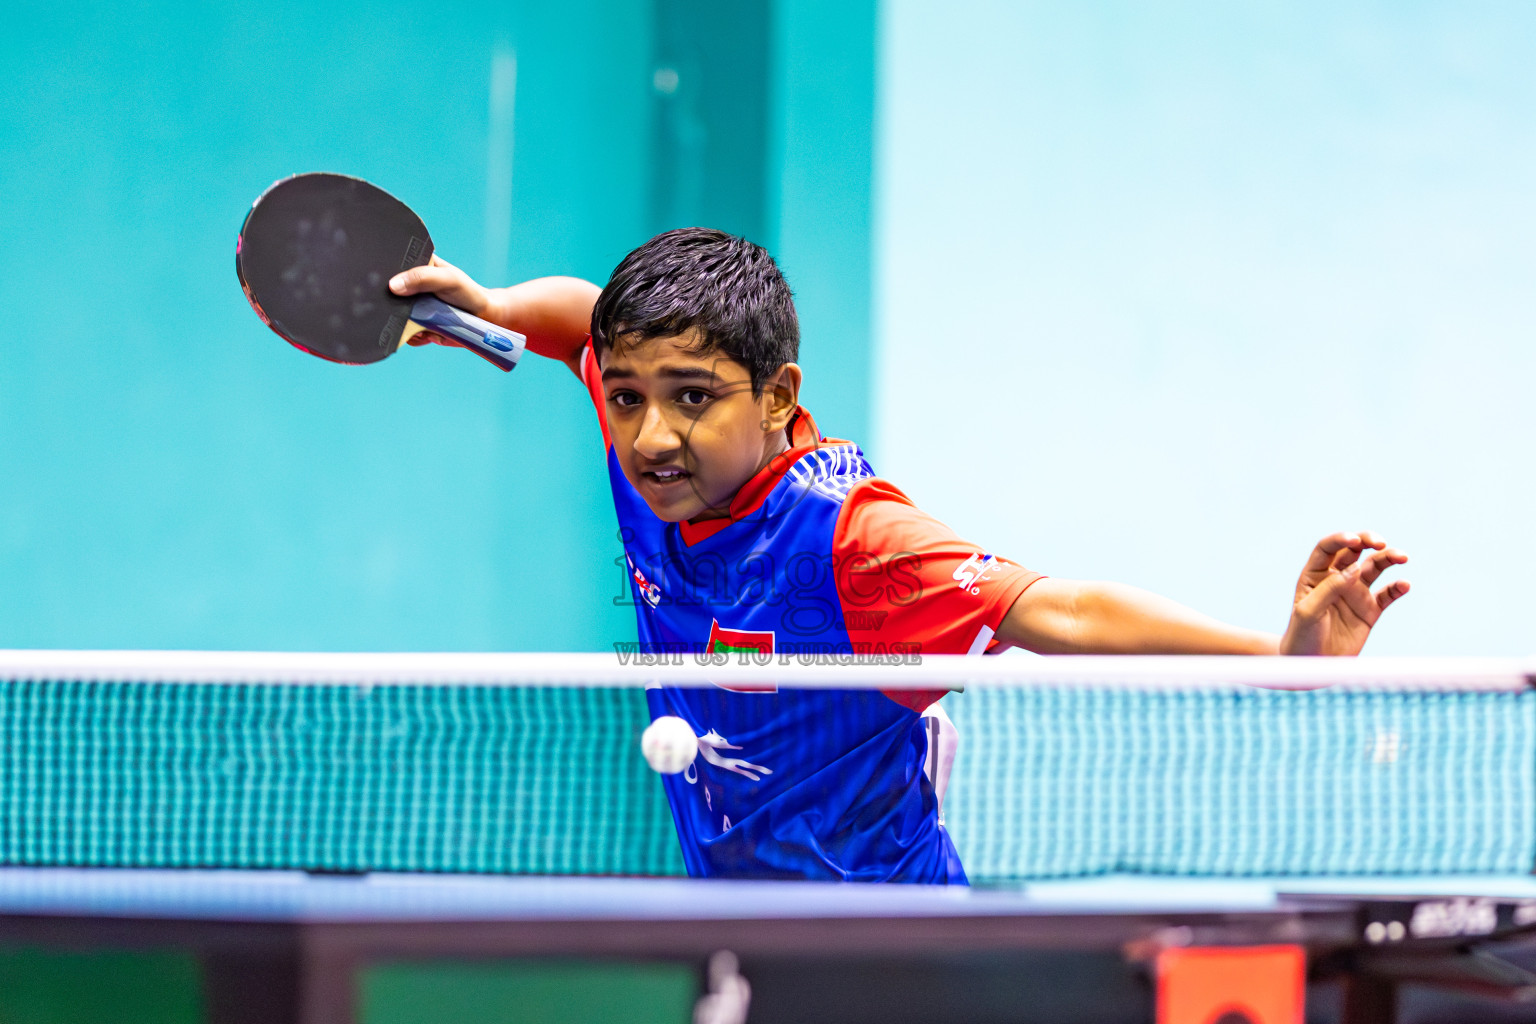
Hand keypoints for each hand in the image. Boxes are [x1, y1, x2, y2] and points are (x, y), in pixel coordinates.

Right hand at [389, 255, 494, 347]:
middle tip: (405, 307)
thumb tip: (393, 286)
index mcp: (416, 267)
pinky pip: (406, 334)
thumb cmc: (468, 292)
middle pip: (388, 295)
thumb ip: (422, 277)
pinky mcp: (418, 327)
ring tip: (419, 322)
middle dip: (390, 303)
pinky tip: (424, 333)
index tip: (388, 285)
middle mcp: (411, 288)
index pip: (392, 268)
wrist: (483, 319)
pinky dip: (412, 336)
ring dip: (401, 323)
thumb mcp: (448, 278)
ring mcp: (413, 309)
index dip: (386, 275)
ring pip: (393, 317)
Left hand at [1279, 531, 1409, 655]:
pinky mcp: (1370, 610)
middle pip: (1355, 551)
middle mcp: (1337, 579)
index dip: (1342, 539)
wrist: (1311, 665)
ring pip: (1375, 567)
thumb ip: (1329, 589)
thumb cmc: (1302, 635)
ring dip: (1389, 558)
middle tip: (1381, 543)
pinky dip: (1397, 587)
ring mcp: (1355, 593)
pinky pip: (1388, 594)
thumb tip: (1355, 568)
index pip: (1328, 548)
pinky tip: (1404, 585)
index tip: (1355, 540)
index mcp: (1315, 575)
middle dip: (1369, 541)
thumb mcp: (1308, 612)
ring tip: (1402, 556)